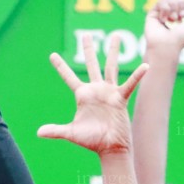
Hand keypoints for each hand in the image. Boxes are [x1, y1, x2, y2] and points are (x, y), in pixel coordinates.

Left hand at [40, 35, 146, 156]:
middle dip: (88, 50)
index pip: (69, 77)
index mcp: (82, 95)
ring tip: (115, 35)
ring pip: (110, 67)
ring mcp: (109, 92)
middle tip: (86, 35)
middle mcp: (95, 90)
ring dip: (112, 51)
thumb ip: (56, 130)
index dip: (61, 66)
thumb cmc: (91, 141)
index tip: (52, 55)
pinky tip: (146, 66)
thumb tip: (38, 133)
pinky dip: (137, 76)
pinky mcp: (120, 98)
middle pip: (91, 65)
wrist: (109, 148)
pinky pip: (129, 85)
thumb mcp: (71, 133)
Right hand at [144, 0, 183, 56]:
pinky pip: (160, 1)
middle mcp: (172, 15)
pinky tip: (164, 19)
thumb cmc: (182, 38)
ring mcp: (162, 14)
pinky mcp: (153, 13)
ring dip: (174, 6)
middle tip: (181, 17)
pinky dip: (165, 8)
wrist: (167, 44)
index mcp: (183, 19)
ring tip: (173, 18)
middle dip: (183, 6)